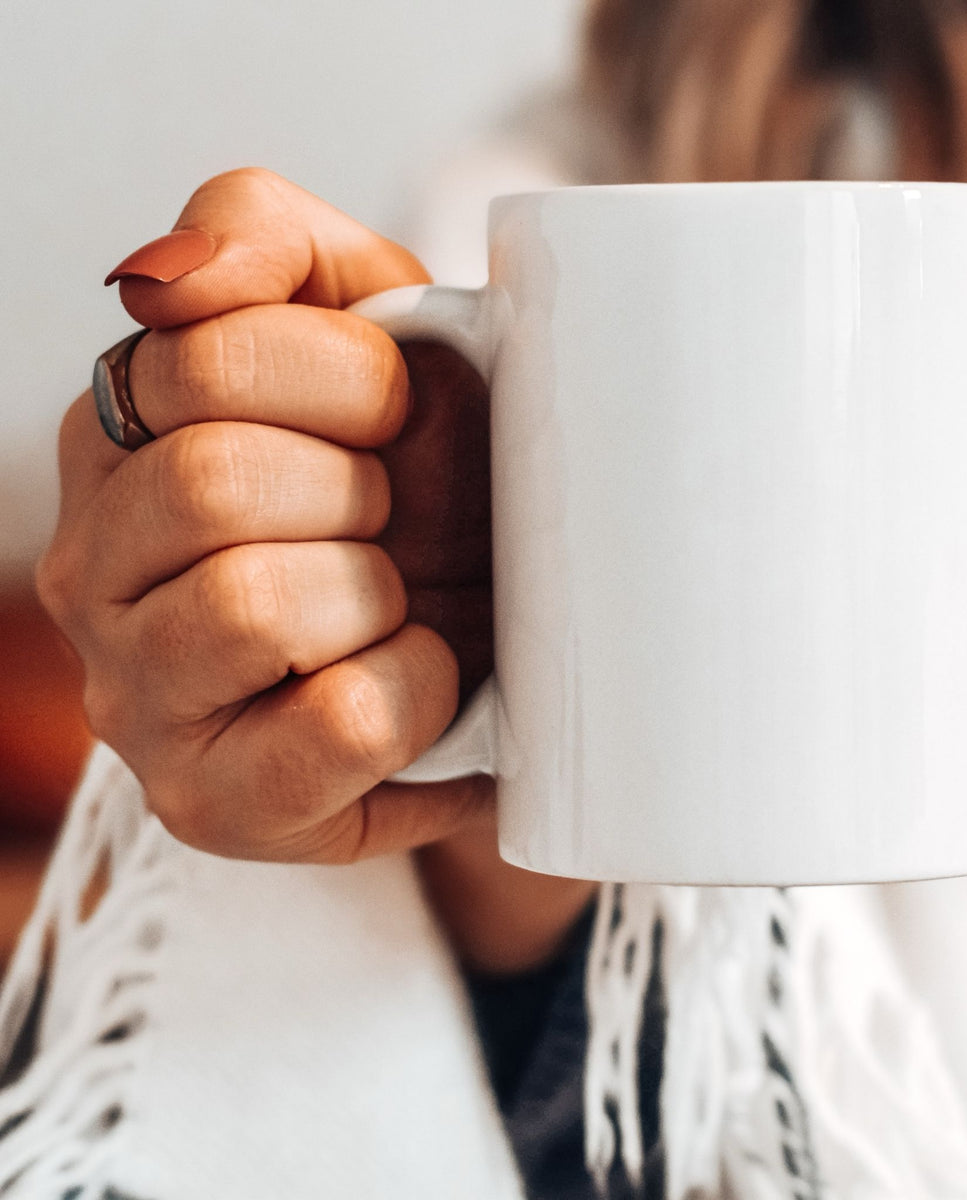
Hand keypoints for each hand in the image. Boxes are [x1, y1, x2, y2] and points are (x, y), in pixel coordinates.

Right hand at [38, 169, 494, 864]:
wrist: (481, 621)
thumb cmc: (422, 472)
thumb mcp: (365, 315)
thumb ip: (261, 237)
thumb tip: (163, 275)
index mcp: (117, 438)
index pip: (197, 357)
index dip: (348, 378)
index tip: (395, 415)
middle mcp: (92, 571)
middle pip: (213, 484)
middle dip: (358, 490)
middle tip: (394, 518)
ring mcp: (139, 699)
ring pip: (256, 605)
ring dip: (381, 592)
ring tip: (395, 603)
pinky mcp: (217, 805)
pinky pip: (339, 724)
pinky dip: (420, 689)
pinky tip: (421, 679)